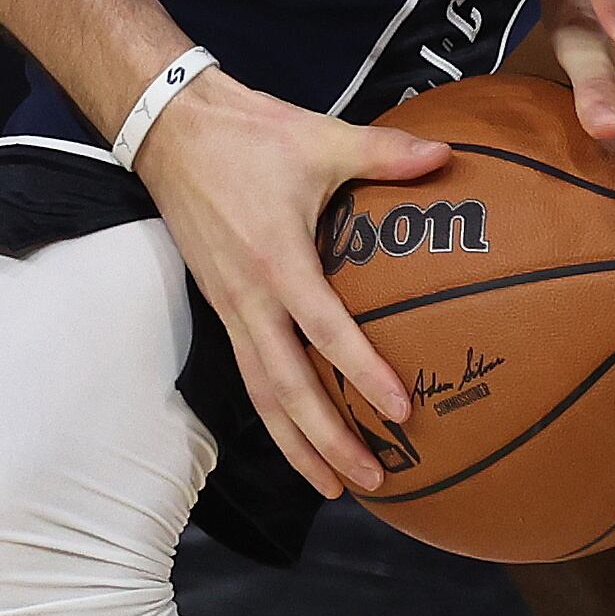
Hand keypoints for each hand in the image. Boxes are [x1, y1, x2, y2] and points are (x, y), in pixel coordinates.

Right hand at [132, 65, 448, 499]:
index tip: (401, 411)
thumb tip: (446, 156)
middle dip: (326, 439)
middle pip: (284, 386)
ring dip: (295, 443)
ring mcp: (229, 304)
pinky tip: (298, 435)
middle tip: (372, 480)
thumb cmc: (245, 134)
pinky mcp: (219, 303)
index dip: (361, 371)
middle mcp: (248, 294)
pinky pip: (248, 371)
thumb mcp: (319, 138)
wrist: (167, 129)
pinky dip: (274, 411)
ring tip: (333, 486)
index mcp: (276, 256)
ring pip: (260, 391)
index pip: (323, 328)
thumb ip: (384, 153)